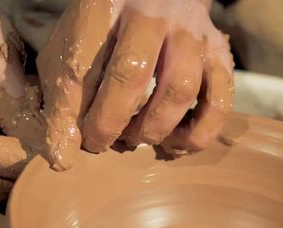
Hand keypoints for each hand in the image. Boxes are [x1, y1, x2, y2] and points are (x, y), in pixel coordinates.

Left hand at [37, 0, 233, 169]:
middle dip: (112, 121)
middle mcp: (151, 16)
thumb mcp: (72, 48)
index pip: (81, 63)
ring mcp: (190, 33)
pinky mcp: (217, 53)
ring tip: (136, 138)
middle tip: (102, 142)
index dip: (71, 114)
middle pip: (133, 73)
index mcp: (104, 9)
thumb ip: (63, 96)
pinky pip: (219, 100)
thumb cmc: (106, 28)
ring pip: (181, 89)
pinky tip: (175, 141)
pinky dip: (199, 132)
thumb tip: (63, 157)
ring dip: (155, 127)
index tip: (68, 148)